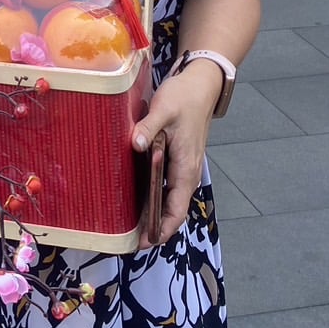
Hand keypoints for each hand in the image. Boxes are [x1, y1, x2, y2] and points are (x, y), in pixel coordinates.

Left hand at [131, 59, 221, 247]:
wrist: (200, 84)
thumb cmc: (184, 97)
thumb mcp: (164, 109)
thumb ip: (149, 127)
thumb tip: (136, 145)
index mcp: (186, 167)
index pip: (176, 209)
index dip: (162, 229)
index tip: (144, 244)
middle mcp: (186, 172)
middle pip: (171, 209)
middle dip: (153, 227)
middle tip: (128, 241)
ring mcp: (182, 166)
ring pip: (168, 199)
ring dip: (152, 214)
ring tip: (129, 226)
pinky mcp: (176, 158)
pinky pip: (165, 185)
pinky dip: (153, 196)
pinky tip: (135, 198)